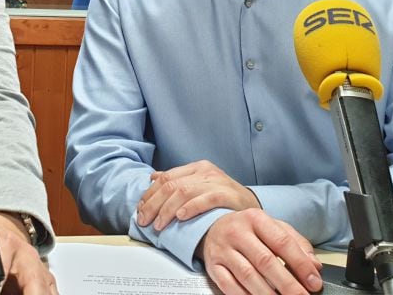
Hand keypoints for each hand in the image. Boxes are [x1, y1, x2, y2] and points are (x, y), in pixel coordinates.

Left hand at [136, 160, 259, 230]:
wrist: (253, 208)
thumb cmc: (224, 201)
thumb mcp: (200, 187)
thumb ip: (178, 182)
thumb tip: (152, 178)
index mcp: (196, 168)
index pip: (165, 178)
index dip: (149, 194)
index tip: (139, 210)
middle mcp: (205, 172)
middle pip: (171, 185)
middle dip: (153, 204)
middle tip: (143, 221)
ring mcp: (217, 182)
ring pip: (184, 192)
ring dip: (167, 210)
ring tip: (159, 225)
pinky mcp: (228, 194)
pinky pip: (206, 199)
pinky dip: (191, 208)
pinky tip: (180, 217)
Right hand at [199, 209, 321, 294]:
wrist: (213, 227)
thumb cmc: (249, 230)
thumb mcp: (273, 228)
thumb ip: (296, 244)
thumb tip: (314, 266)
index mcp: (255, 219)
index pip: (282, 242)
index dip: (300, 264)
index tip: (313, 282)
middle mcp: (237, 232)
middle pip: (265, 261)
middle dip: (287, 284)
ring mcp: (222, 250)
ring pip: (247, 276)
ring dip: (268, 294)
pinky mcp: (213, 266)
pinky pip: (229, 285)